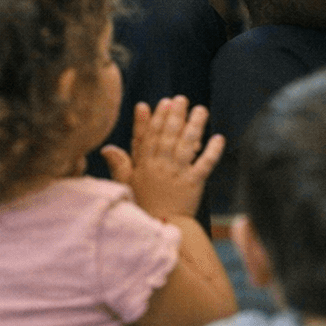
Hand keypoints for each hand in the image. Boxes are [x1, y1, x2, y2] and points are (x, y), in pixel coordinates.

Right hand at [101, 96, 223, 220]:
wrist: (161, 227)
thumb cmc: (143, 205)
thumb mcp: (126, 184)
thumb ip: (119, 164)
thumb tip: (107, 147)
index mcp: (144, 164)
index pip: (147, 137)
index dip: (153, 119)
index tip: (159, 103)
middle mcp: (160, 166)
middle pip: (167, 136)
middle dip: (174, 116)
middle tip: (181, 99)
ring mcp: (177, 174)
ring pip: (185, 145)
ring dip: (194, 126)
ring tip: (200, 110)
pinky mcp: (193, 183)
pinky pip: (204, 165)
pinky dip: (212, 152)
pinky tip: (218, 138)